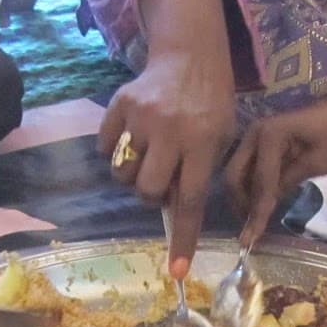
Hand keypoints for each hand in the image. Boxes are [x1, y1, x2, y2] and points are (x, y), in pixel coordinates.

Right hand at [101, 52, 235, 277]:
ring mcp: (142, 116)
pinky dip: (115, 151)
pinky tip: (133, 135)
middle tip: (162, 178)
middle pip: (148, 191)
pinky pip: (105, 148)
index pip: (191, 200)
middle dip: (151, 196)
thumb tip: (173, 213)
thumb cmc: (211, 105)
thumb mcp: (221, 138)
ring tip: (148, 154)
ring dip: (133, 175)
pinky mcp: (119, 104)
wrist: (190, 55)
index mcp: (203, 142)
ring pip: (123, 174)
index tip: (177, 270)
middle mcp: (171, 130)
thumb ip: (199, 174)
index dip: (183, 238)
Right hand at [225, 94, 326, 244]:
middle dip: (240, 204)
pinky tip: (259, 205)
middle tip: (250, 229)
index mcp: (269, 136)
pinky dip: (250, 189)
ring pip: (237, 175)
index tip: (252, 238)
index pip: (260, 181)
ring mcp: (253, 138)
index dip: (257, 210)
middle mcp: (254, 134)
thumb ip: (287, 183)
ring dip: (242, 198)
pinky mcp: (259, 144)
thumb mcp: (316, 164)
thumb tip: (264, 207)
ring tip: (253, 221)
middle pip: (234, 176)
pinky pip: (247, 170)